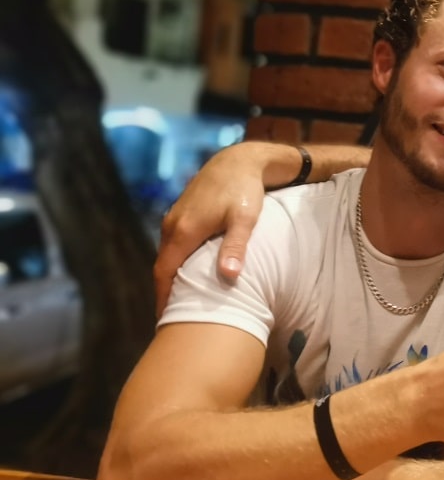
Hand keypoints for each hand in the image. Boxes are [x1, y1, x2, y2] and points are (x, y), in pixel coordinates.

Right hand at [154, 142, 274, 314]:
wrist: (239, 160)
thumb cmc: (245, 190)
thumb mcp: (245, 218)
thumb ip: (235, 246)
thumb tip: (228, 275)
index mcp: (185, 231)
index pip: (164, 272)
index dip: (163, 297)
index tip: (164, 319)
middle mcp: (173, 225)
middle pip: (162, 266)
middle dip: (165, 291)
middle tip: (171, 318)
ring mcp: (175, 218)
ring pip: (168, 254)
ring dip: (170, 276)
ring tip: (180, 300)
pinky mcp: (181, 213)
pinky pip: (173, 244)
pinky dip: (176, 261)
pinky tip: (188, 272)